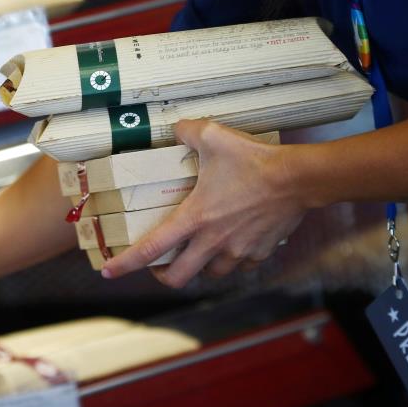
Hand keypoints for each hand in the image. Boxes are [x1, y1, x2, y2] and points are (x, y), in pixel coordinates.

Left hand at [101, 120, 306, 286]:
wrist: (299, 179)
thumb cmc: (255, 160)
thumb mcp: (214, 136)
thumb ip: (187, 132)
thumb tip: (176, 129)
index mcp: (194, 218)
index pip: (151, 248)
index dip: (125, 264)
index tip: (108, 271)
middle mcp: (212, 241)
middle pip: (178, 277)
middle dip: (162, 276)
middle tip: (158, 266)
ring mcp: (237, 250)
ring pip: (210, 273)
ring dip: (199, 266)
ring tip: (197, 251)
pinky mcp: (259, 252)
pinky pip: (240, 264)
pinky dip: (232, 258)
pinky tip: (232, 243)